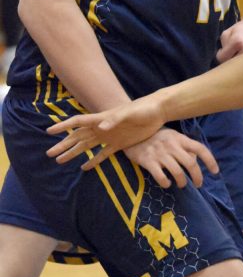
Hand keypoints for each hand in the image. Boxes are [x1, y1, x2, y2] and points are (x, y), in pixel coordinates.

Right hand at [46, 94, 166, 168]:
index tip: (50, 132)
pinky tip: (84, 168)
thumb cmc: (143, 108)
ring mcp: (109, 137)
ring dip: (74, 153)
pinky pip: (103, 154)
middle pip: (78, 137)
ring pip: (87, 146)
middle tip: (50, 154)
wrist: (157, 112)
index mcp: (101, 118)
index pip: (78, 122)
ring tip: (60, 161)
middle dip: (64, 145)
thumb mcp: (130, 113)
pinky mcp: (119, 145)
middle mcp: (102, 128)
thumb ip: (116, 119)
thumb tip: (102, 127)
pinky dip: (94, 161)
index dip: (64, 126)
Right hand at [123, 128, 218, 188]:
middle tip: (198, 184)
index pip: (200, 148)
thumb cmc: (154, 136)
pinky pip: (161, 176)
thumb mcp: (171, 136)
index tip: (215, 172)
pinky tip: (166, 183)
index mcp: (179, 138)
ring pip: (177, 172)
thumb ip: (183, 146)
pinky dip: (166, 183)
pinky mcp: (148, 161)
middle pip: (191, 163)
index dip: (210, 161)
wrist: (129, 132)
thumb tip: (195, 159)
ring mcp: (160, 153)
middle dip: (197, 176)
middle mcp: (171, 145)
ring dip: (182, 181)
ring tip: (181, 184)